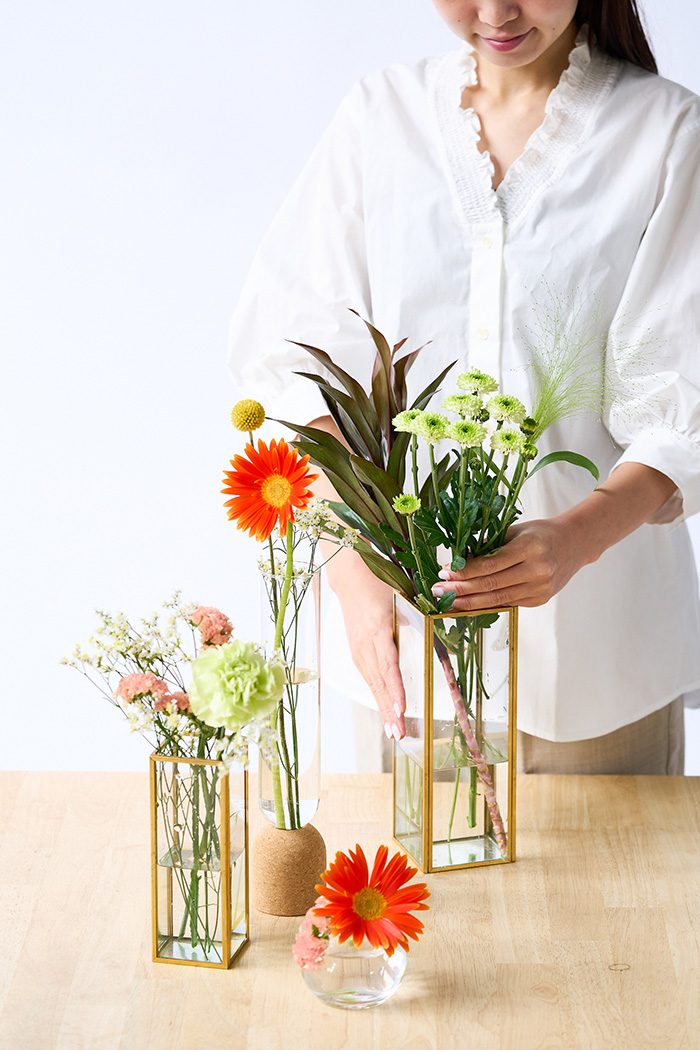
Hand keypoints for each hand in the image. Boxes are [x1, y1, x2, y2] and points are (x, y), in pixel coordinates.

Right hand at [328, 548, 405, 739]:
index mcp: (377, 630)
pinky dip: (378, 696)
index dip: (394, 688)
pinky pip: (369, 678)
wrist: (350, 576)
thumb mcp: (402, 598)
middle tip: (399, 733)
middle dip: (389, 710)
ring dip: (383, 709)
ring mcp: (358, 649)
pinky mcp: (356, 651)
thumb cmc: (378, 583)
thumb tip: (440, 642)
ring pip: (373, 684)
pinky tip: (386, 711)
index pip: (388, 665)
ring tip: (394, 731)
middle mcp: (364, 644)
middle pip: (379, 682)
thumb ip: (419, 621)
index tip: (401, 708)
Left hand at [431, 519, 582, 610]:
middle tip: (438, 590)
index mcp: (530, 548)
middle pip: (491, 585)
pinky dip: (486, 604)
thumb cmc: (540, 533)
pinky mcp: (539, 599)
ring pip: (497, 599)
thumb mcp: (515, 531)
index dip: (465, 571)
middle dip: (460, 590)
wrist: (574, 543)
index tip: (445, 572)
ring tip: (448, 601)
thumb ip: (489, 547)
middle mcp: (537, 570)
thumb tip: (458, 562)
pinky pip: (507, 603)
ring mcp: (540, 588)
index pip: (490, 564)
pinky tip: (469, 603)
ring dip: (469, 602)